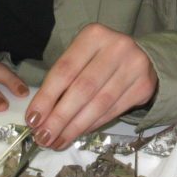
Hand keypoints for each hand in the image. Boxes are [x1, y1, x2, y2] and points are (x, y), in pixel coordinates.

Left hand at [24, 23, 157, 149]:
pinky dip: (92, 125)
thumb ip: (63, 81)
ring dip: (74, 127)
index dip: (47, 97)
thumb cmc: (101, 59)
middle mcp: (117, 47)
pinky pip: (113, 111)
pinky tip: (78, 133)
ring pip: (98, 104)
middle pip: (82, 89)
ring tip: (57, 141)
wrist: (143, 57)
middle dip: (59, 117)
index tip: (32, 119)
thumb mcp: (82, 57)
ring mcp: (134, 66)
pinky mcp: (144, 86)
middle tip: (43, 137)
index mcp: (94, 35)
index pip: (65, 70)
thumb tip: (40, 116)